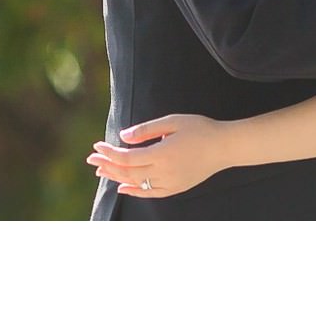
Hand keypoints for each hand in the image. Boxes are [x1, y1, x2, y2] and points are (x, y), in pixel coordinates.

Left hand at [87, 114, 231, 198]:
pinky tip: (123, 188)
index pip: (127, 157)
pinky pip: (150, 193)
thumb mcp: (172, 122)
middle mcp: (164, 172)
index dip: (109, 153)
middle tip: (91, 160)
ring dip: (117, 178)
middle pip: (128, 172)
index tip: (97, 147)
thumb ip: (146, 130)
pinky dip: (134, 191)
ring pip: (137, 184)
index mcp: (161, 154)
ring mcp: (170, 183)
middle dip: (108, 165)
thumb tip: (123, 137)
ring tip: (101, 171)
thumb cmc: (199, 129)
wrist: (224, 147)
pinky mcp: (176, 188)